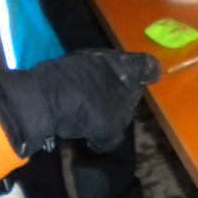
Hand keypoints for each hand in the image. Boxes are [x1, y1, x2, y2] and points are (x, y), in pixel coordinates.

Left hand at [0, 49, 160, 155]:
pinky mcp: (67, 69)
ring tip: (92, 118)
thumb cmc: (86, 109)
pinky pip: (81, 84)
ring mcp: (86, 62)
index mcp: (126, 69)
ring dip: (99, 96)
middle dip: (121, 92)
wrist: (45, 100)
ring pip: (101, 81)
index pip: (147, 66)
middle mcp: (109, 60)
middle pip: (125, 76)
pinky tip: (75, 115)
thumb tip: (106, 137)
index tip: (153, 79)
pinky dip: (81, 98)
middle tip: (115, 112)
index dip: (151, 72)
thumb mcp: (109, 129)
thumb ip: (114, 134)